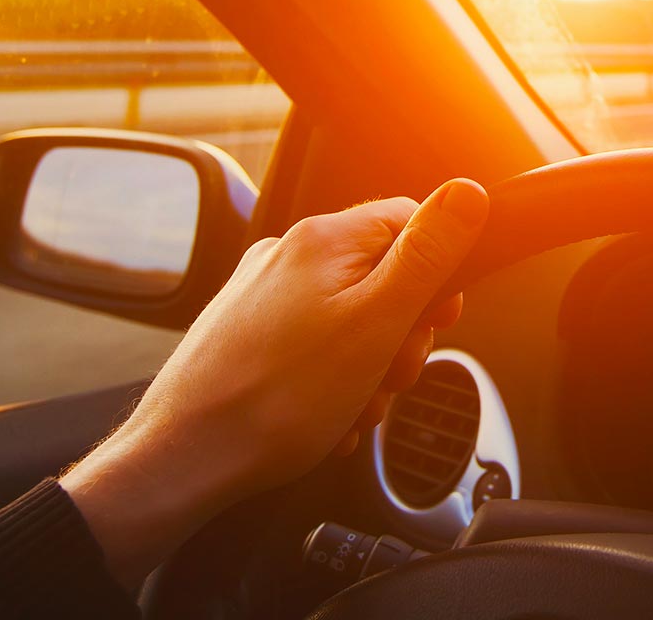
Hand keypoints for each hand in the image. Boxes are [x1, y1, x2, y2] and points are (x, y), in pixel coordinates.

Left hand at [61, 179, 488, 587]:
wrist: (185, 459)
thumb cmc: (278, 399)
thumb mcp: (378, 322)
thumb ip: (428, 255)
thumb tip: (467, 193)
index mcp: (324, 240)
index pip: (411, 222)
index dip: (437, 275)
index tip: (437, 321)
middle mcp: (287, 255)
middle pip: (383, 276)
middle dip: (400, 334)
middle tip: (388, 376)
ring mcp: (262, 295)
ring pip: (351, 318)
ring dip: (369, 367)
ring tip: (351, 407)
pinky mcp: (246, 334)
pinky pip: (314, 347)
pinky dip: (332, 382)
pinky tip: (325, 415)